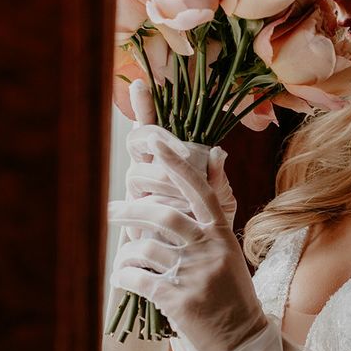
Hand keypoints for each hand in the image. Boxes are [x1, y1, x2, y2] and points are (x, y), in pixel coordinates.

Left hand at [107, 132, 267, 350]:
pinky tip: (120, 278)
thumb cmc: (233, 298)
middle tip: (109, 210)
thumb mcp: (230, 255)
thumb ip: (213, 221)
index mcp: (223, 236)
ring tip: (121, 259)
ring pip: (144, 250)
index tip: (155, 144)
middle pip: (162, 216)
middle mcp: (210, 251)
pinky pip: (138, 279)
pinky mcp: (179, 301)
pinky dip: (122, 276)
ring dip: (124, 253)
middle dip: (129, 211)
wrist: (246, 343)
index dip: (176, 166)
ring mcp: (195, 276)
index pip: (198, 192)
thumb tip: (215, 164)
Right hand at [124, 79, 237, 229]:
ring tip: (185, 203)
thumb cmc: (210, 227)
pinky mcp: (128, 217)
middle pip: (140, 143)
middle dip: (164, 148)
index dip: (143, 106)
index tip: (142, 84)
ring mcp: (134, 191)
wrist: (200, 267)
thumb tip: (219, 152)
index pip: (150, 126)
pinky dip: (152, 211)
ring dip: (164, 183)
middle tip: (188, 157)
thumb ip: (218, 178)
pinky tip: (160, 221)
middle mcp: (145, 169)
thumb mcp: (221, 201)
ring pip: (138, 174)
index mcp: (167, 160)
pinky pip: (135, 206)